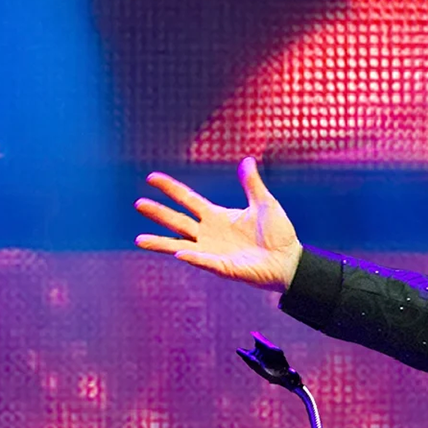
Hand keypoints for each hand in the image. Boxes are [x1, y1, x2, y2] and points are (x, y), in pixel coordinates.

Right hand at [134, 157, 303, 291]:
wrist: (289, 259)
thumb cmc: (278, 233)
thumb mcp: (264, 203)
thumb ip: (252, 183)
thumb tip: (247, 160)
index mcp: (216, 216)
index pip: (187, 200)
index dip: (170, 189)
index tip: (152, 178)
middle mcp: (209, 233)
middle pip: (177, 221)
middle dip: (158, 212)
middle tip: (139, 204)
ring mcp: (212, 251)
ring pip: (179, 245)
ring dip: (160, 242)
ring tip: (139, 240)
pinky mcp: (222, 267)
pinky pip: (203, 261)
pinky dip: (192, 256)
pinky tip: (178, 252)